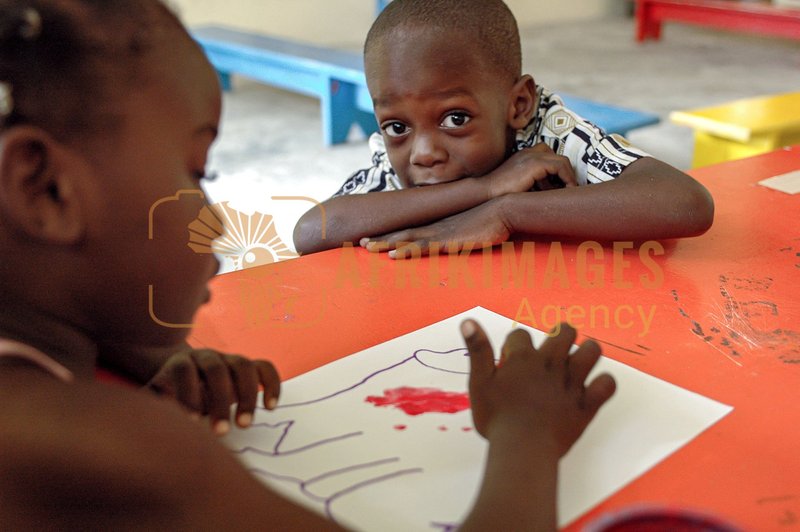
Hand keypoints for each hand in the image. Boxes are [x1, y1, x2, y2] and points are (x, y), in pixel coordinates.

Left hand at [145, 349, 280, 435]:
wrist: (183, 375)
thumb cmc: (169, 395)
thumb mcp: (155, 399)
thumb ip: (154, 405)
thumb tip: (155, 418)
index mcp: (180, 361)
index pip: (184, 370)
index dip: (188, 394)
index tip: (192, 423)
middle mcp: (206, 356)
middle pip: (217, 369)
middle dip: (220, 401)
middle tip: (220, 432)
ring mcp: (229, 359)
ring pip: (244, 366)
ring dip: (247, 396)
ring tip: (244, 425)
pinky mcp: (247, 367)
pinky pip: (265, 368)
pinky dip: (271, 385)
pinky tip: (270, 407)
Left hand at [360, 200, 510, 258]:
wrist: (505, 209)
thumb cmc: (494, 220)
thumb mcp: (475, 230)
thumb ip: (467, 235)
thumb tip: (466, 239)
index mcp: (441, 225)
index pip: (411, 229)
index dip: (393, 234)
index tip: (376, 237)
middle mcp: (436, 227)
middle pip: (402, 232)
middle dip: (381, 238)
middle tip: (360, 242)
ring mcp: (440, 233)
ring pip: (406, 239)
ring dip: (385, 243)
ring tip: (365, 247)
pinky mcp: (449, 241)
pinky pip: (422, 247)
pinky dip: (406, 250)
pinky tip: (392, 255)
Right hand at [461, 319, 614, 456]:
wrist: (522, 448)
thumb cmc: (495, 418)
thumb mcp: (478, 383)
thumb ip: (478, 350)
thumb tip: (468, 320)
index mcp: (523, 359)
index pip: (520, 336)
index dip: (514, 346)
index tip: (509, 361)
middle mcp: (551, 365)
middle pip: (563, 333)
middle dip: (559, 335)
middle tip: (551, 352)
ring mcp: (572, 384)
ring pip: (591, 352)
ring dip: (586, 352)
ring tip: (576, 362)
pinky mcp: (587, 404)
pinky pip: (607, 385)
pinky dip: (603, 384)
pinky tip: (593, 389)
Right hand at [486, 143, 576, 197]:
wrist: (484, 192)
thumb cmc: (498, 194)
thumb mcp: (519, 186)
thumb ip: (532, 185)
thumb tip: (550, 193)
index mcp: (524, 156)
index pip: (548, 156)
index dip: (557, 171)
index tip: (560, 187)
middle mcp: (529, 152)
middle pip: (557, 157)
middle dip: (566, 173)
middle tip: (569, 189)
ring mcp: (532, 156)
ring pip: (562, 161)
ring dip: (569, 177)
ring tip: (570, 191)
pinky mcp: (534, 164)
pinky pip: (560, 166)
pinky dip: (567, 178)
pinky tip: (567, 191)